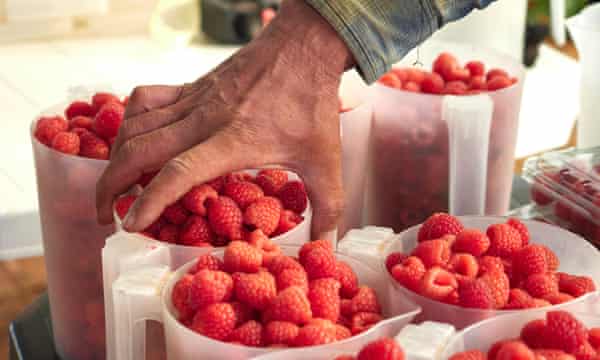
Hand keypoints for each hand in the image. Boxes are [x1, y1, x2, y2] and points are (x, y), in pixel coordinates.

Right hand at [96, 0, 353, 238]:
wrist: (303, 48)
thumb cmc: (313, 104)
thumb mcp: (326, 160)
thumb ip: (328, 205)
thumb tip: (326, 244)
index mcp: (234, 141)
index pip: (178, 172)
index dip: (149, 201)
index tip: (129, 224)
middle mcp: (204, 120)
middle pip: (139, 150)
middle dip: (111, 185)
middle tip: (107, 213)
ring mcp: (194, 100)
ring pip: (135, 125)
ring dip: (115, 155)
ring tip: (115, 183)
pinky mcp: (191, 87)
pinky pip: (145, 100)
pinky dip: (129, 120)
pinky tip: (133, 138)